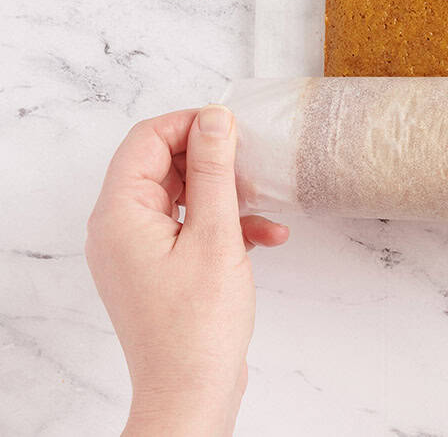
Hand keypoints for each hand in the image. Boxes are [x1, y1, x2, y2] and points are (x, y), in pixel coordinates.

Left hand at [86, 105, 288, 436]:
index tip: (233, 127)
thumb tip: (214, 119)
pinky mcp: (156, 268)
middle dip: (212, 162)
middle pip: (163, 165)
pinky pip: (188, 227)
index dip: (190, 124)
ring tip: (263, 207)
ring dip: (226, 195)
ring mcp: (135, 250)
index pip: (147, 139)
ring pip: (181, 195)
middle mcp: (118, 228)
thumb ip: (214, 170)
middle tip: (252, 166)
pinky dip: (224, 225)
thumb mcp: (215, 235)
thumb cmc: (198, 325)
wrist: (191, 392)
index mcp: (119, 214)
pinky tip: (266, 238)